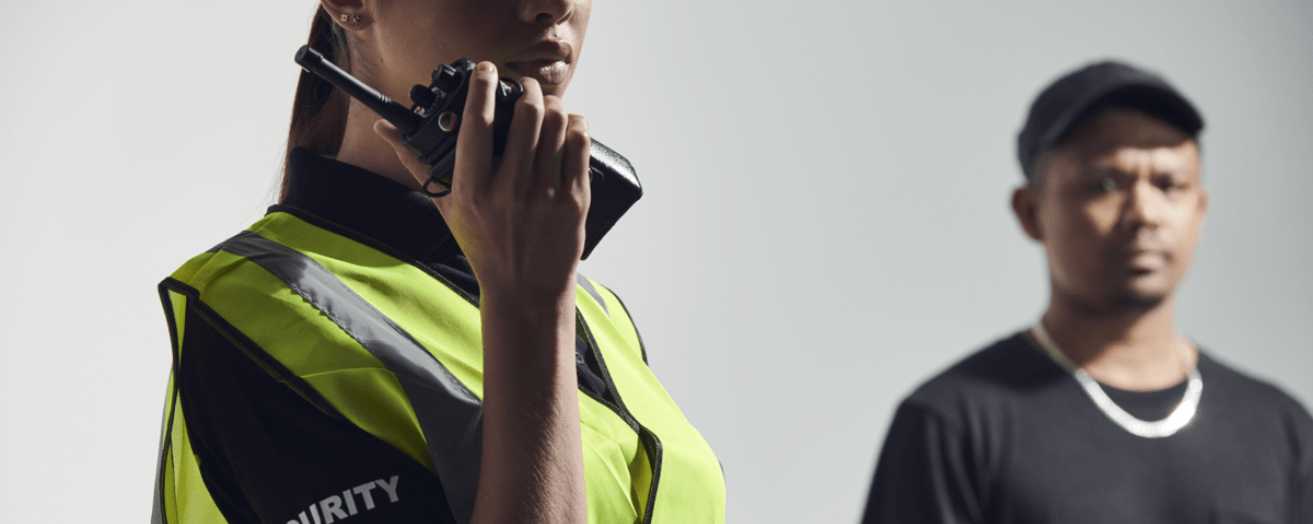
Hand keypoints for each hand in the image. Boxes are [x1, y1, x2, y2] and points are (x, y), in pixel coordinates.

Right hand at [375, 62, 591, 302]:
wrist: (525, 289)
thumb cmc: (483, 246)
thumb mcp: (446, 207)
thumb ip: (419, 164)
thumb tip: (386, 129)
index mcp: (473, 189)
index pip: (477, 122)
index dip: (483, 86)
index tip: (487, 70)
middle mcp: (509, 189)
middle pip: (525, 114)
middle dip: (526, 88)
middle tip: (523, 85)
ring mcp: (545, 194)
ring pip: (555, 124)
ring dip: (551, 104)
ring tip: (543, 104)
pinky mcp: (574, 200)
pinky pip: (579, 144)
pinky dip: (574, 126)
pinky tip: (565, 126)